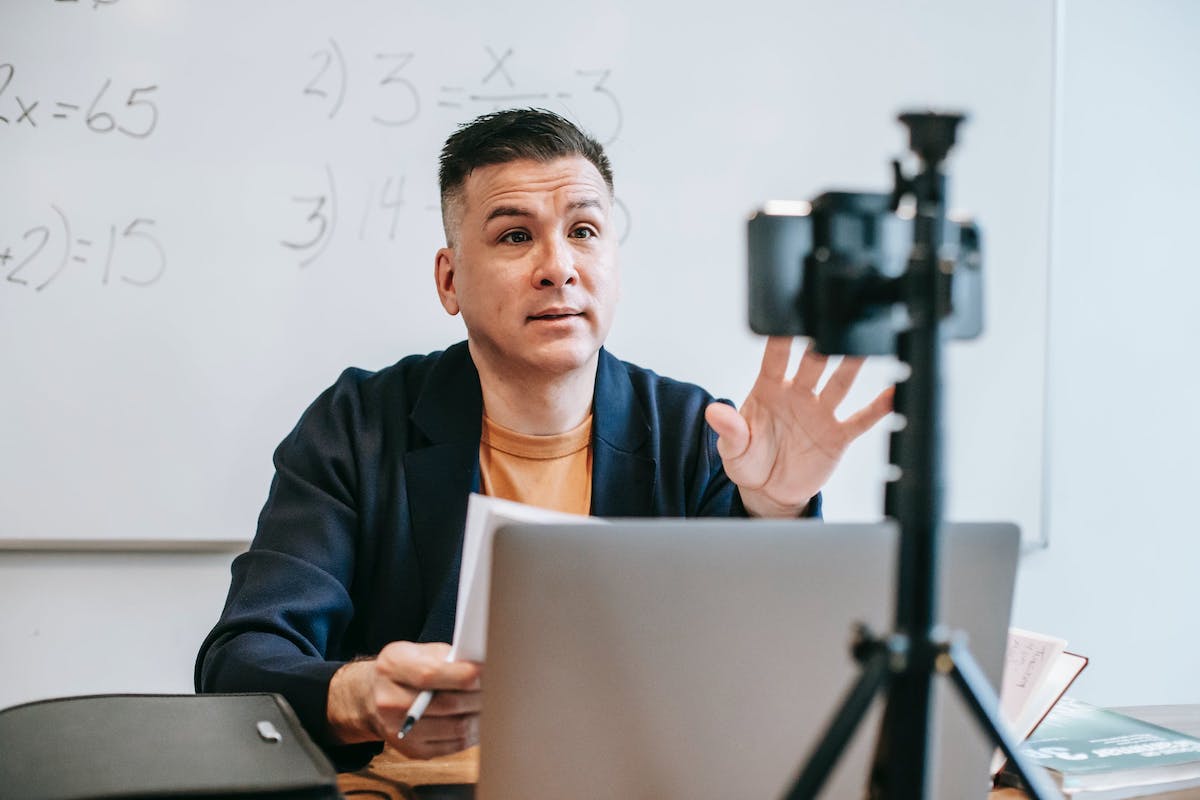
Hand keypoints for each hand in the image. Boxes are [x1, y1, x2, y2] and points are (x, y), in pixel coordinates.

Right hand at [327, 641, 481, 758]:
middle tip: (499, 687)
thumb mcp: (416, 651)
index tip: (486, 670)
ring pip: (456, 727)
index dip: (464, 674)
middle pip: (448, 704)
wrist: (372, 698)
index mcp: (391, 667)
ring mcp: (401, 730)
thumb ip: (446, 656)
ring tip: (494, 703)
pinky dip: (474, 732)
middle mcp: (390, 701)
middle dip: (480, 695)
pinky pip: (455, 744)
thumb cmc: (402, 670)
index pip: (431, 675)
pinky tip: (480, 718)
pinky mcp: (414, 750)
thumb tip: (482, 664)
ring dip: (481, 715)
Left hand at [704, 337, 892, 517]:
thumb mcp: (733, 447)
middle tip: (833, 324)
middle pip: (813, 363)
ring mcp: (819, 412)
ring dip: (852, 366)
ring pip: (839, 382)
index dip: (781, 337)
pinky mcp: (837, 434)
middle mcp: (797, 393)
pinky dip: (879, 407)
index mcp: (768, 389)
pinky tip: (893, 393)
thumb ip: (729, 430)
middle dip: (822, 345)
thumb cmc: (748, 460)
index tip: (789, 317)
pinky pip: (861, 418)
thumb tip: (713, 412)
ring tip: (866, 347)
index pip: (775, 357)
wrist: (769, 490)